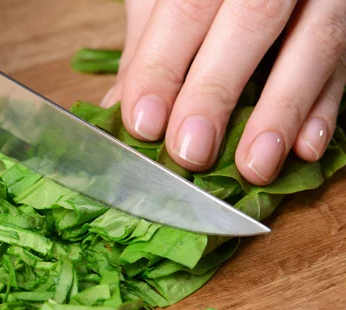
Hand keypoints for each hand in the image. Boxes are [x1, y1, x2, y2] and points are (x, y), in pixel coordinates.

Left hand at [103, 0, 345, 184]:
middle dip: (215, 92)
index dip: (162, 67)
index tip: (144, 123)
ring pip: (314, 44)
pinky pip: (345, 66)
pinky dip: (326, 110)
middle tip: (191, 153)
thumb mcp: (164, 3)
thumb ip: (145, 51)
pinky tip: (305, 149)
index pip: (186, 9)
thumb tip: (116, 113)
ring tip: (254, 165)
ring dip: (281, 112)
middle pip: (251, 21)